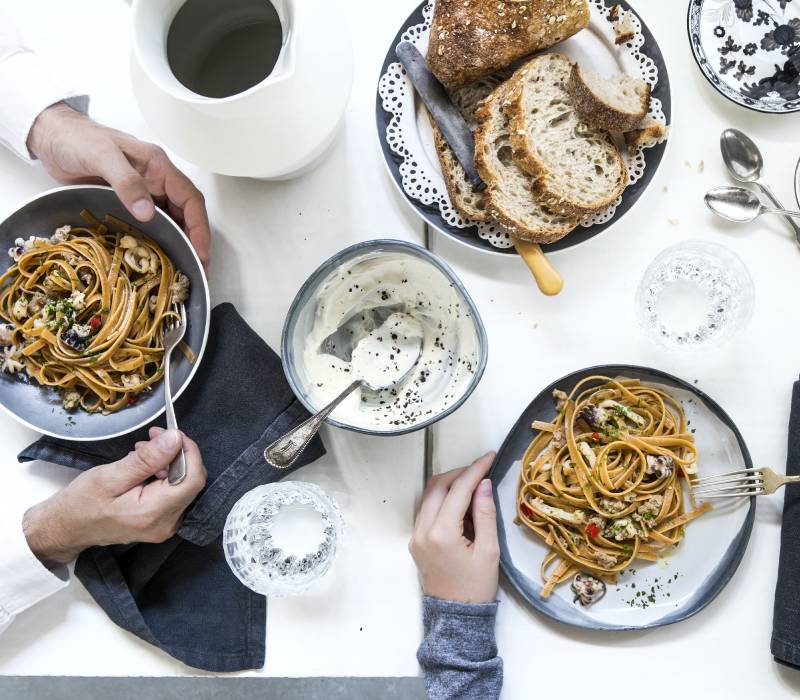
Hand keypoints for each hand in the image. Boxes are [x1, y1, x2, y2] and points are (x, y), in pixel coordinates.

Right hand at [22, 428, 206, 566]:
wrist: (65, 529)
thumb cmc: (81, 504)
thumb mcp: (109, 476)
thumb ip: (146, 460)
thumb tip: (175, 439)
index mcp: (153, 513)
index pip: (192, 478)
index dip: (188, 451)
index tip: (171, 433)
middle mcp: (166, 524)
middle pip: (191, 480)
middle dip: (176, 453)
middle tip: (153, 437)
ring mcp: (165, 525)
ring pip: (183, 484)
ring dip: (168, 462)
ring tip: (141, 452)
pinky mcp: (161, 521)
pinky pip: (174, 492)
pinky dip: (163, 474)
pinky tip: (144, 467)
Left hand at [27, 102, 210, 266]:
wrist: (52, 138)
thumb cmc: (77, 140)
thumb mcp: (102, 156)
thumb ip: (126, 181)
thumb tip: (148, 212)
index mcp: (158, 167)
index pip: (190, 199)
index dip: (199, 227)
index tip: (200, 251)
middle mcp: (156, 181)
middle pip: (187, 214)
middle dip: (196, 242)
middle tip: (198, 269)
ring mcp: (143, 193)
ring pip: (172, 221)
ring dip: (181, 244)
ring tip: (184, 268)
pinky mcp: (128, 203)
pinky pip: (152, 224)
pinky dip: (160, 241)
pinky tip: (160, 257)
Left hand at [409, 452, 499, 603]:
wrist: (457, 617)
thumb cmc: (476, 587)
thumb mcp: (489, 551)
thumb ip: (485, 514)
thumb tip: (483, 484)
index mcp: (441, 533)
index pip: (458, 490)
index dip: (475, 469)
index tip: (490, 457)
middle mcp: (422, 530)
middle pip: (437, 486)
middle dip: (460, 473)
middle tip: (482, 470)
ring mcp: (415, 535)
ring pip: (429, 495)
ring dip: (450, 484)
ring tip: (474, 484)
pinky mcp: (415, 540)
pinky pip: (427, 509)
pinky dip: (443, 499)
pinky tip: (461, 502)